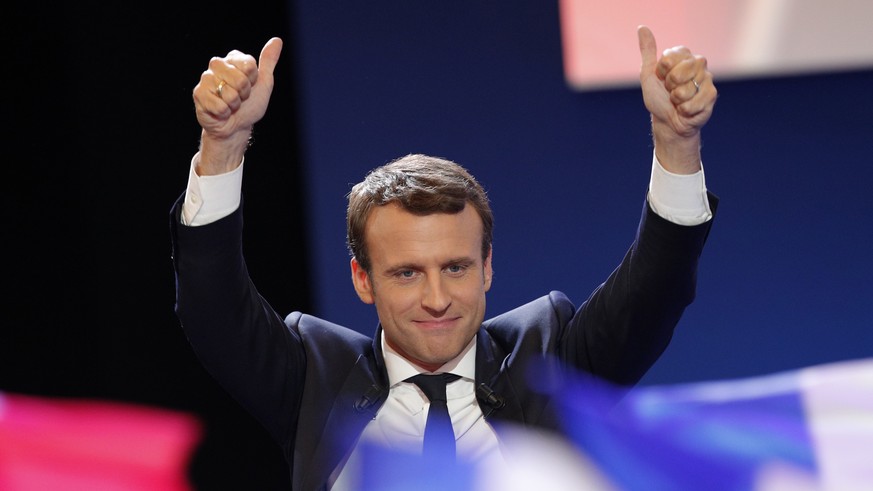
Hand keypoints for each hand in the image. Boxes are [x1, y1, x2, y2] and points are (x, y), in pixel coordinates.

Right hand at [192, 37, 282, 173]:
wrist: (236, 127)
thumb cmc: (249, 106)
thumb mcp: (264, 83)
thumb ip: (268, 61)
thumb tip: (277, 40)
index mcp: (233, 59)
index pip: (249, 65)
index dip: (253, 81)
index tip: (250, 86)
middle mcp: (217, 64)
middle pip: (239, 78)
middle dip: (244, 93)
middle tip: (240, 98)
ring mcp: (206, 78)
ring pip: (229, 92)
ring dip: (234, 104)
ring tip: (230, 104)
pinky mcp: (198, 93)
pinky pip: (219, 105)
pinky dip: (224, 113)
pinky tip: (220, 112)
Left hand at [637, 26, 715, 172]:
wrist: (668, 122)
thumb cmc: (658, 99)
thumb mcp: (648, 75)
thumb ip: (647, 52)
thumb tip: (642, 27)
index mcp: (683, 55)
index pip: (668, 58)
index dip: (661, 73)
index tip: (662, 79)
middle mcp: (698, 62)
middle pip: (678, 73)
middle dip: (670, 87)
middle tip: (671, 91)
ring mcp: (707, 78)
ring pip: (685, 89)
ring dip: (677, 100)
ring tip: (679, 101)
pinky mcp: (712, 94)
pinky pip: (693, 102)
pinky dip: (685, 110)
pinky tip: (687, 110)